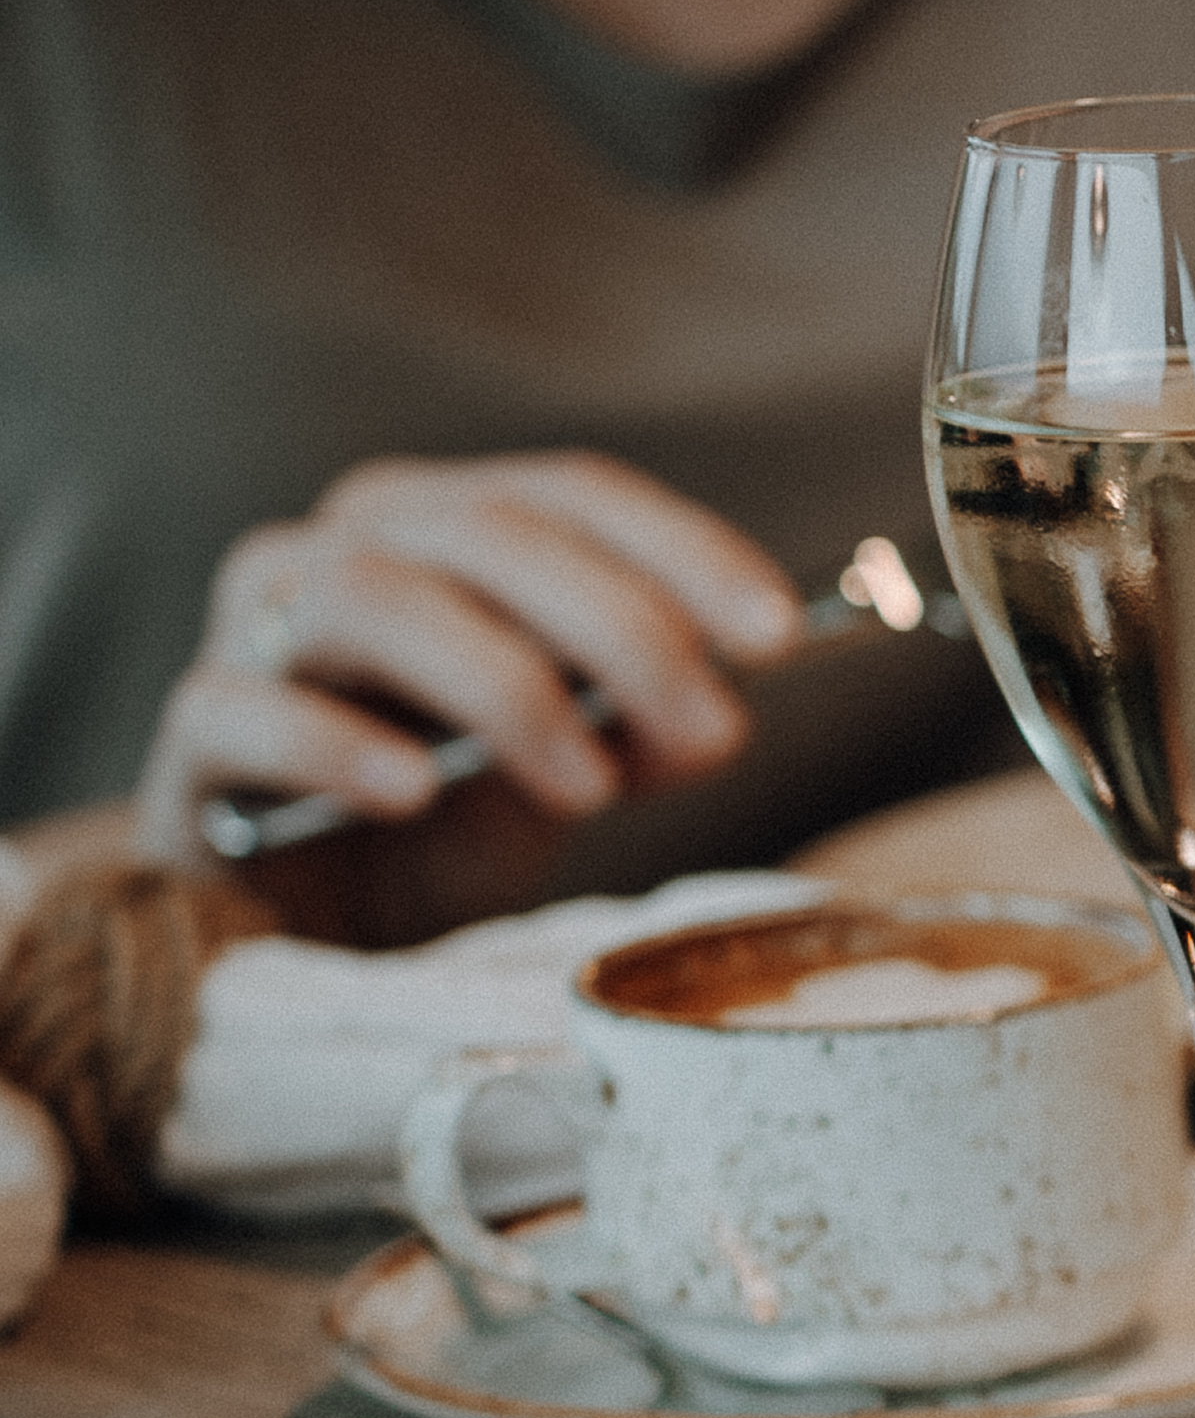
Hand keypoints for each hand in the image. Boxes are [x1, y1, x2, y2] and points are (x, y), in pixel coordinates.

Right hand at [137, 451, 803, 912]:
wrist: (316, 924)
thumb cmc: (453, 819)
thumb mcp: (578, 769)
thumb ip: (647, 729)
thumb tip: (717, 720)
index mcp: (451, 528)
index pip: (572, 493)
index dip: (682, 550)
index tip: (778, 635)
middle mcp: (349, 547)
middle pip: (488, 531)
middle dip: (620, 628)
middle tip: (709, 735)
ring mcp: (256, 628)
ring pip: (368, 596)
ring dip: (500, 685)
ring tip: (585, 786)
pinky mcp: (193, 732)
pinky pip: (243, 706)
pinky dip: (337, 743)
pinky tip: (415, 791)